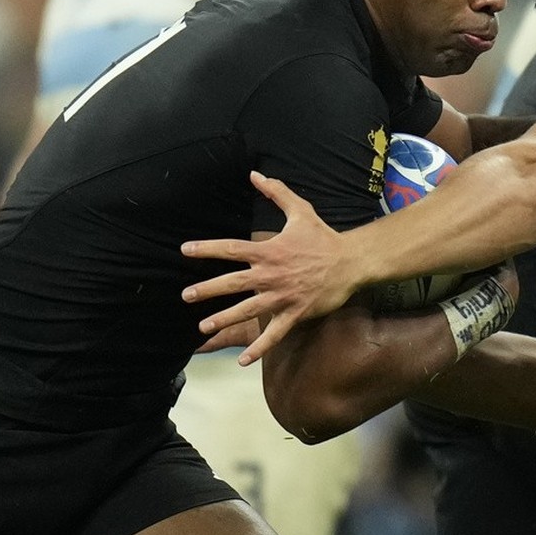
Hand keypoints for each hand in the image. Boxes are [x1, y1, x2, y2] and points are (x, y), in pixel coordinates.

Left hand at [182, 172, 361, 363]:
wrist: (351, 262)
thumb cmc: (323, 236)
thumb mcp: (300, 210)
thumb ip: (276, 192)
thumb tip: (255, 174)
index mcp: (269, 251)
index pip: (231, 249)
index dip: (206, 248)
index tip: (184, 250)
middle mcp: (271, 275)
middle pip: (233, 283)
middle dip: (207, 290)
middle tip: (186, 296)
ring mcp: (282, 296)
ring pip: (248, 310)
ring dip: (224, 318)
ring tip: (203, 326)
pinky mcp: (295, 313)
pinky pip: (274, 334)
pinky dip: (259, 349)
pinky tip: (243, 360)